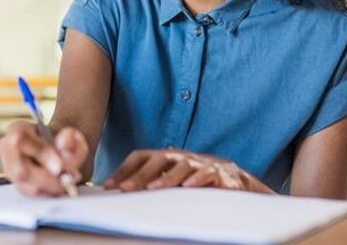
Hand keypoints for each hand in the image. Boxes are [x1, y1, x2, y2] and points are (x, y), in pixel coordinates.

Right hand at [0, 120, 88, 196]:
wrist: (61, 150)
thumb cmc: (62, 141)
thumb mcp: (71, 134)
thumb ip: (69, 138)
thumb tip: (64, 144)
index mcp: (17, 129)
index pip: (21, 141)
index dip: (40, 154)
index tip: (59, 167)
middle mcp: (8, 150)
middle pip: (20, 171)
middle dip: (47, 178)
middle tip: (69, 179)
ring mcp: (10, 171)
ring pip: (28, 186)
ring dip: (52, 187)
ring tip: (69, 180)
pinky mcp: (19, 186)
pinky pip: (34, 196)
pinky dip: (51, 193)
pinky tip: (62, 186)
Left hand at [103, 149, 273, 193]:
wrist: (238, 180)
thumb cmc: (197, 180)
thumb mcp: (172, 179)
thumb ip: (151, 182)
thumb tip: (117, 191)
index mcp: (167, 157)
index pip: (141, 156)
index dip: (124, 169)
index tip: (108, 186)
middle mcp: (182, 157)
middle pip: (158, 159)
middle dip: (140, 175)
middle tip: (125, 190)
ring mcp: (202, 163)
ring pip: (182, 166)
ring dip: (167, 177)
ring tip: (153, 188)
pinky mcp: (222, 174)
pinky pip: (210, 174)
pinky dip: (200, 179)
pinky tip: (190, 187)